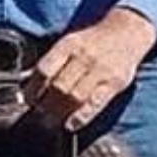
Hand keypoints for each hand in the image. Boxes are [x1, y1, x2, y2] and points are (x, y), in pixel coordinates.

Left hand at [22, 8, 156, 131]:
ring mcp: (100, 71)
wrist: (127, 32)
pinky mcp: (113, 84)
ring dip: (59, 113)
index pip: (44, 70)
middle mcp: (83, 57)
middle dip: (45, 105)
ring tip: (51, 122)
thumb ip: (53, 61)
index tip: (28, 101)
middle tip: (39, 115)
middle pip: (58, 86)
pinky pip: (94, 104)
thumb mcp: (71, 42)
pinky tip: (70, 124)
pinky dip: (80, 117)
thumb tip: (30, 84)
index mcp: (68, 45)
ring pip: (74, 97)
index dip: (33, 89)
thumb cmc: (93, 42)